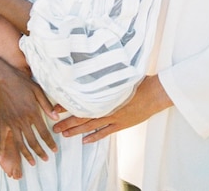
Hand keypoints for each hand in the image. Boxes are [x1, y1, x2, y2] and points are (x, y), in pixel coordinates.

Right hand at [0, 63, 58, 168]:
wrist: (1, 78)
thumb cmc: (21, 82)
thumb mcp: (37, 90)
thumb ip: (47, 105)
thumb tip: (56, 117)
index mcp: (32, 112)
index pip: (44, 132)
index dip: (50, 143)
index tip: (54, 150)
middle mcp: (22, 120)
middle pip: (33, 141)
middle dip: (40, 152)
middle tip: (46, 159)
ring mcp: (11, 122)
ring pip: (19, 143)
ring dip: (26, 155)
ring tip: (32, 163)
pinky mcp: (2, 121)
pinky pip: (2, 138)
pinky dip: (2, 149)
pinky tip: (4, 158)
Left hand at [53, 75, 171, 142]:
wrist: (154, 93)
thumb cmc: (137, 80)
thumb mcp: (118, 75)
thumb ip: (104, 75)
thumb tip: (89, 67)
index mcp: (104, 96)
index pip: (81, 103)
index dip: (68, 106)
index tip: (55, 107)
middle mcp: (106, 108)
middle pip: (83, 117)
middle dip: (67, 122)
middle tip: (54, 127)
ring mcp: (114, 118)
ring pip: (91, 126)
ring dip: (77, 131)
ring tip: (64, 135)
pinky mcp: (121, 124)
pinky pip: (105, 132)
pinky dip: (94, 137)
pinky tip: (85, 141)